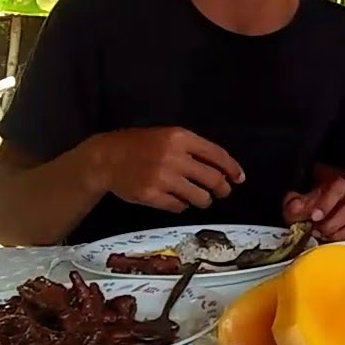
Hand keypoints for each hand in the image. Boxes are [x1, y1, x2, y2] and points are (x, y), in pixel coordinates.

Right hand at [91, 127, 243, 212]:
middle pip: (213, 179)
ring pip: (200, 197)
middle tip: (222, 192)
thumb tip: (224, 169)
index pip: (217, 154)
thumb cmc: (140, 146)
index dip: (232, 168)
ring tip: (198, 198)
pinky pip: (179, 207)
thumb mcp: (167, 137)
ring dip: (203, 200)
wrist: (106, 158)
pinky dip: (182, 205)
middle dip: (222, 189)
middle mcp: (174, 157)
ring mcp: (162, 177)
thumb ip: (193, 149)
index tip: (239, 178)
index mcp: (180, 138)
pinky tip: (176, 199)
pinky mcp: (152, 195)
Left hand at [283, 176, 344, 241]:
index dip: (327, 203)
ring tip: (321, 236)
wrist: (314, 220)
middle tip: (314, 231)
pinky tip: (330, 243)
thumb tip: (297, 209)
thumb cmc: (307, 209)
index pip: (338, 187)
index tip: (314, 217)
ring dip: (335, 234)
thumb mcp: (296, 204)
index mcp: (336, 186)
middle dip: (330, 224)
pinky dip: (343, 242)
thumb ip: (294, 204)